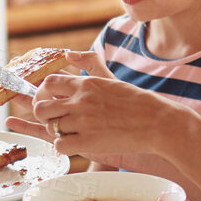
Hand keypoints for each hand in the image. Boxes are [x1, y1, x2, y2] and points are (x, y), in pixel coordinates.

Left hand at [5, 50, 155, 156]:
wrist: (159, 123)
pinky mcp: (88, 142)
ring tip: (68, 132)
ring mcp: (83, 122)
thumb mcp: (111, 79)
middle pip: (41, 107)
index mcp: (86, 84)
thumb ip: (90, 65)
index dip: (42, 93)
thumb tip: (68, 54)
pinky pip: (60, 145)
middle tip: (54, 120)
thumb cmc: (138, 103)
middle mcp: (81, 101)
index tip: (48, 100)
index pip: (49, 83)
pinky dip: (64, 146)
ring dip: (56, 131)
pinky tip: (75, 144)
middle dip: (44, 115)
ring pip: (50, 127)